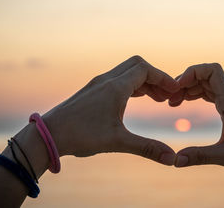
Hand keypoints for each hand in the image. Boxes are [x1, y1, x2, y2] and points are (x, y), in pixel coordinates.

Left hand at [42, 55, 179, 164]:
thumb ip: (147, 148)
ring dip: (144, 81)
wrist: (48, 135)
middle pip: (137, 65)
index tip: (175, 91)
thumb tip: (172, 158)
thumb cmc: (81, 136)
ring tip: (156, 99)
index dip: (163, 78)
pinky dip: (131, 85)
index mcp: (115, 87)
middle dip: (155, 77)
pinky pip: (117, 79)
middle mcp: (106, 80)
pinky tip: (135, 99)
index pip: (146, 70)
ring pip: (127, 72)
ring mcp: (98, 83)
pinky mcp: (92, 90)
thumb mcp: (118, 142)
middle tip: (166, 96)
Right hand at [169, 63, 223, 175]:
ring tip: (173, 103)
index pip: (212, 70)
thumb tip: (175, 160)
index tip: (177, 87)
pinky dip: (196, 95)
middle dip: (185, 82)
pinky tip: (186, 104)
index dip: (193, 72)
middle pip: (206, 75)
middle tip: (170, 99)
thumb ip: (201, 156)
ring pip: (207, 84)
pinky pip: (211, 93)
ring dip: (189, 88)